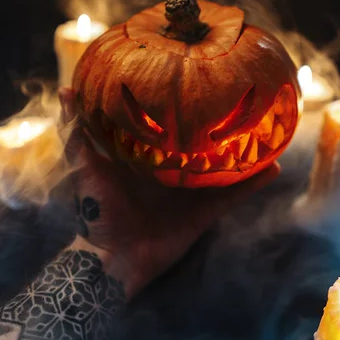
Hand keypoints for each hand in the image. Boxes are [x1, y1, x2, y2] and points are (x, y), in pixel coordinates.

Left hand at [59, 88, 278, 298]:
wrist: (113, 257)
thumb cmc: (98, 209)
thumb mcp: (86, 165)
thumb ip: (77, 132)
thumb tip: (65, 90)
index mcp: (148, 160)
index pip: (167, 130)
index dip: (179, 109)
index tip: (193, 82)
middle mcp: (173, 174)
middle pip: (200, 147)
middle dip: (217, 128)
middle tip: (238, 100)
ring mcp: (191, 193)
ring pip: (223, 169)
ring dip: (243, 153)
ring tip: (266, 129)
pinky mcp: (204, 212)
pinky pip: (234, 196)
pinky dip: (253, 184)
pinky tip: (274, 167)